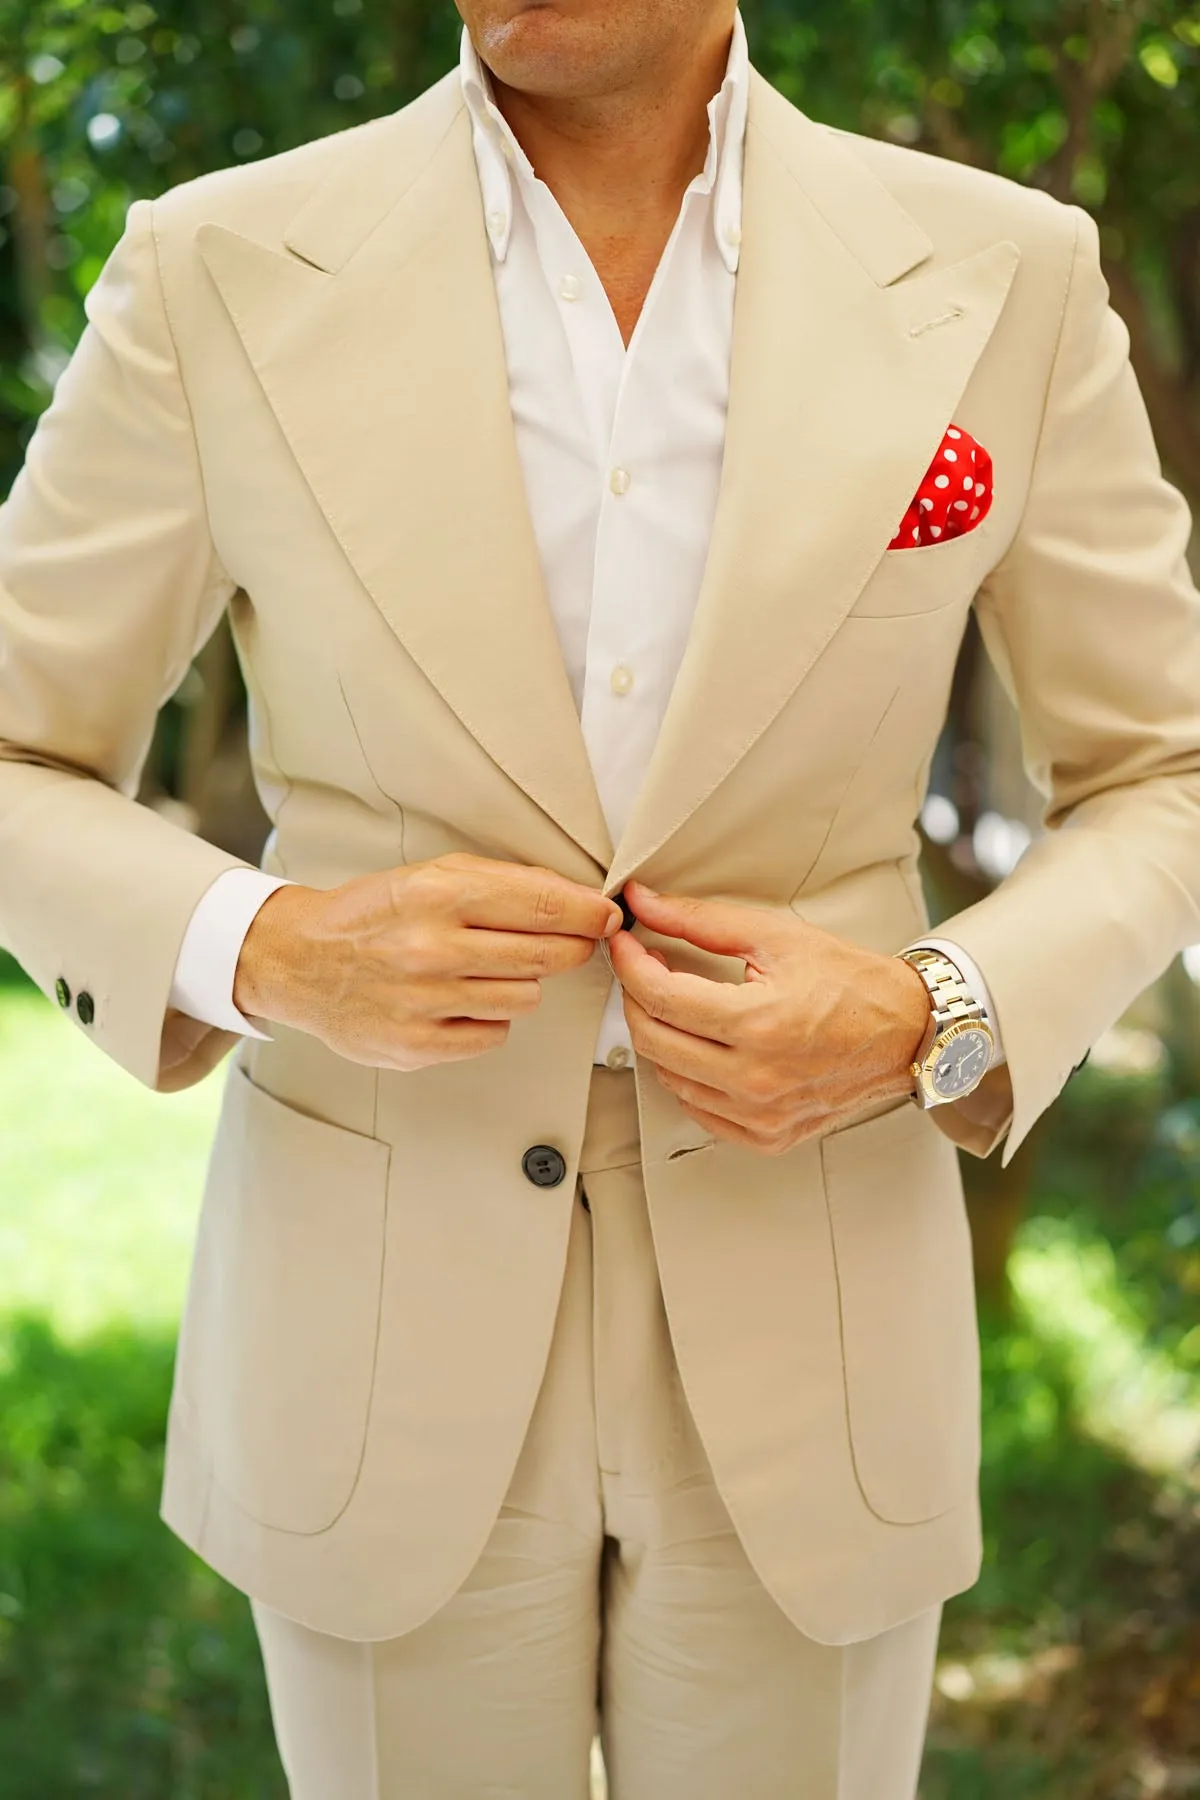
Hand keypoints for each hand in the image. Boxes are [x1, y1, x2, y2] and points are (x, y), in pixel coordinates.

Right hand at [233, 854, 622, 1070]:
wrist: (298, 961)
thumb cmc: (372, 915)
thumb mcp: (430, 876)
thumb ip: (502, 883)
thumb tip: (577, 900)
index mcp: (439, 895)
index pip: (544, 905)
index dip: (589, 914)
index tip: (608, 918)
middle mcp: (432, 948)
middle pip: (546, 955)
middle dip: (570, 948)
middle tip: (569, 944)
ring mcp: (424, 1001)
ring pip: (525, 999)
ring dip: (519, 984)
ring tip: (486, 971)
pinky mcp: (417, 1045)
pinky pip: (493, 1035)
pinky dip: (487, 1019)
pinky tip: (460, 1001)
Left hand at [609, 881, 931, 1153]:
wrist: (906, 1033)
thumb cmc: (849, 982)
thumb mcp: (775, 936)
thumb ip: (701, 921)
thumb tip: (643, 902)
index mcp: (759, 1024)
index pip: (661, 997)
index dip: (630, 964)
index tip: (626, 943)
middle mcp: (756, 1079)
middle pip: (653, 1040)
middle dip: (636, 998)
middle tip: (645, 969)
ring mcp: (761, 1115)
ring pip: (669, 1078)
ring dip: (660, 1037)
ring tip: (676, 1005)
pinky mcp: (766, 1136)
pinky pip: (698, 1110)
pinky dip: (687, 1076)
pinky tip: (702, 1047)